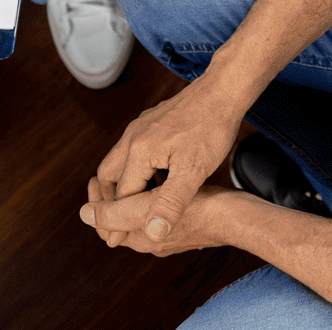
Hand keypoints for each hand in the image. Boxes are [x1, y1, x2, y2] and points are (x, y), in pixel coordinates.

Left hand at [82, 180, 249, 254]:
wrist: (238, 215)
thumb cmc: (197, 209)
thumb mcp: (147, 208)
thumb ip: (114, 214)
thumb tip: (84, 215)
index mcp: (140, 239)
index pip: (106, 224)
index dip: (95, 202)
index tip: (92, 179)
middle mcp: (152, 240)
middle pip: (121, 218)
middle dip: (110, 197)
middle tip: (104, 174)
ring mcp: (170, 233)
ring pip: (139, 211)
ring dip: (130, 192)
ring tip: (128, 170)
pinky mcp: (186, 222)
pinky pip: (158, 207)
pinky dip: (149, 192)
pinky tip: (156, 174)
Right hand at [95, 76, 246, 242]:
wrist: (222, 90)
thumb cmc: (211, 129)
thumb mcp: (194, 172)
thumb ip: (171, 203)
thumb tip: (152, 232)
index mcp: (138, 151)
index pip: (121, 195)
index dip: (119, 220)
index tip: (118, 241)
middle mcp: (132, 136)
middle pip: (109, 174)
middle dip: (112, 199)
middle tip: (118, 221)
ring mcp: (141, 126)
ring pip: (121, 160)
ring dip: (125, 183)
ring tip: (139, 204)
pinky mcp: (151, 121)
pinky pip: (134, 148)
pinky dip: (137, 168)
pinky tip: (158, 178)